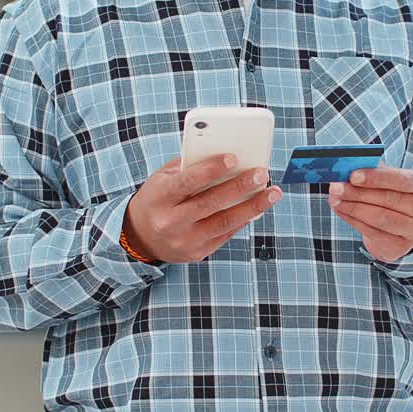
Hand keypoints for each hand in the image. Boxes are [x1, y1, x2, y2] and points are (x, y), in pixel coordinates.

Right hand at [122, 154, 281, 263]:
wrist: (139, 237)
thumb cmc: (157, 198)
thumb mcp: (162, 179)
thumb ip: (189, 167)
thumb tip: (228, 159)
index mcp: (159, 197)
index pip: (187, 182)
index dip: (211, 170)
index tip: (234, 158)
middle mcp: (170, 221)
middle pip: (211, 202)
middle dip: (240, 187)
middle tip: (263, 174)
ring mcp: (184, 240)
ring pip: (224, 222)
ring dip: (253, 207)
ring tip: (272, 193)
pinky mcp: (196, 253)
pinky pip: (225, 234)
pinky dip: (243, 220)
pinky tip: (257, 208)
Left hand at [328, 163, 412, 262]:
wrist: (402, 227)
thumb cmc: (394, 194)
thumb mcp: (390, 179)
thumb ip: (375, 171)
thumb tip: (349, 166)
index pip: (403, 180)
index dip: (378, 178)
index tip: (353, 175)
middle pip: (390, 200)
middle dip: (359, 193)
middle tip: (336, 187)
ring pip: (380, 218)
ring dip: (353, 207)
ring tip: (334, 199)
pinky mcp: (400, 247)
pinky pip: (373, 232)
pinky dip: (353, 220)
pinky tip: (341, 210)